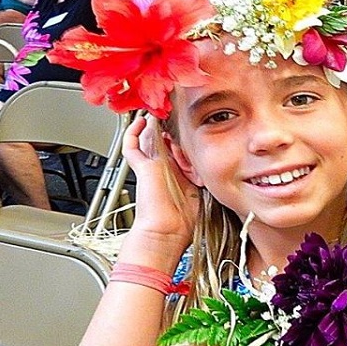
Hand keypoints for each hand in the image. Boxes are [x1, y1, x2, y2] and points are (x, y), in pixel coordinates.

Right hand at [123, 115, 197, 245]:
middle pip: (163, 143)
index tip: (190, 130)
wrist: (165, 232)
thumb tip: (214, 169)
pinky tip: (141, 122)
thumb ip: (203, 177)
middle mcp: (162, 170)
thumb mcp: (201, 192)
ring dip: (153, 127)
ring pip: (148, 141)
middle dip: (171, 132)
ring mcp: (150, 168)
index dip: (183, 141)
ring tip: (156, 113)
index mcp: (177, 176)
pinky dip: (133, 132)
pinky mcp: (141, 168)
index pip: (178, 151)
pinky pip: (131, 146)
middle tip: (175, 118)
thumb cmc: (183, 221)